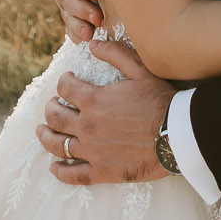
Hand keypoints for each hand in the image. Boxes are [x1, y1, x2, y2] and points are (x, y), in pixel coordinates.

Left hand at [36, 40, 173, 184]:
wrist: (178, 136)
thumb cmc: (161, 101)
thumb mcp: (140, 69)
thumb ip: (115, 53)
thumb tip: (92, 44)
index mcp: (93, 101)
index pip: (65, 88)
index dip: (64, 82)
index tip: (68, 81)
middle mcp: (87, 126)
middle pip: (55, 116)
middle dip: (51, 107)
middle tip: (54, 105)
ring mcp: (92, 151)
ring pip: (57, 145)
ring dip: (45, 136)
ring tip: (42, 131)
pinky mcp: (102, 172)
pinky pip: (73, 175)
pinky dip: (61, 172)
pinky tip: (54, 167)